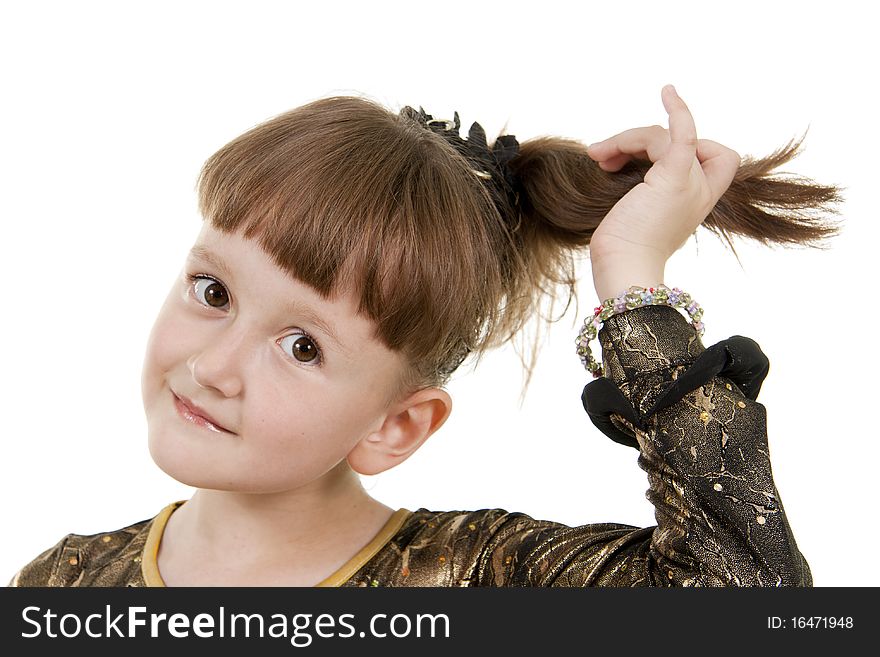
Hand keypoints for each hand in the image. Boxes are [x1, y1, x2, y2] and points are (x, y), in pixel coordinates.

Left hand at [587, 85, 740, 298]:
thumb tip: (616, 160)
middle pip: (680, 140)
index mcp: (697, 201)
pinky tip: (667, 90)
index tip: (639, 157)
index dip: (688, 144)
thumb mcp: (637, 213)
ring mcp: (691, 183)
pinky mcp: (675, 177)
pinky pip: (683, 132)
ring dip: (624, 139)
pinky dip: (677, 109)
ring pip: (661, 136)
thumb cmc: (621, 250)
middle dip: (640, 140)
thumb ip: (643, 187)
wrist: (623, 268)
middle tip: (603, 155)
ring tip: (597, 155)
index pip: (717, 159)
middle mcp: (701, 191)